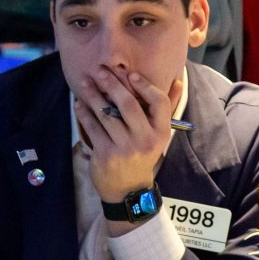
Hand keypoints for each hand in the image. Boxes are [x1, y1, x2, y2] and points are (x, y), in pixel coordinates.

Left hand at [73, 67, 183, 202]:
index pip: (159, 103)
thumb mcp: (158, 135)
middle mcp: (145, 140)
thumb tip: (179, 81)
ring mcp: (124, 148)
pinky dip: (84, 113)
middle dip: (113, 84)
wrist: (128, 189)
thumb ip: (168, 107)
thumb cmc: (143, 154)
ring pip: (106, 114)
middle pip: (129, 104)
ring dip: (93, 95)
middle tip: (100, 70)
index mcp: (161, 133)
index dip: (145, 85)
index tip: (131, 74)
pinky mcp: (105, 154)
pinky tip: (79, 103)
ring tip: (85, 82)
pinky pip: (92, 127)